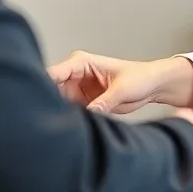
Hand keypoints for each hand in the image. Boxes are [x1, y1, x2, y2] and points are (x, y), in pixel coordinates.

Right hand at [47, 52, 192, 113]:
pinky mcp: (83, 103)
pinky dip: (71, 121)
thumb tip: (88, 113)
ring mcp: (78, 90)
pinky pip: (70, 114)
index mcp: (81, 62)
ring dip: (61, 116)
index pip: (53, 73)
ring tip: (64, 127)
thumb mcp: (122, 89)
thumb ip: (103, 102)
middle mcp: (76, 75)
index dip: (43, 86)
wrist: (153, 86)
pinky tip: (73, 129)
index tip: (39, 102)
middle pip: (51, 91)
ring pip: (59, 105)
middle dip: (50, 105)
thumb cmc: (141, 77)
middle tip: (51, 122)